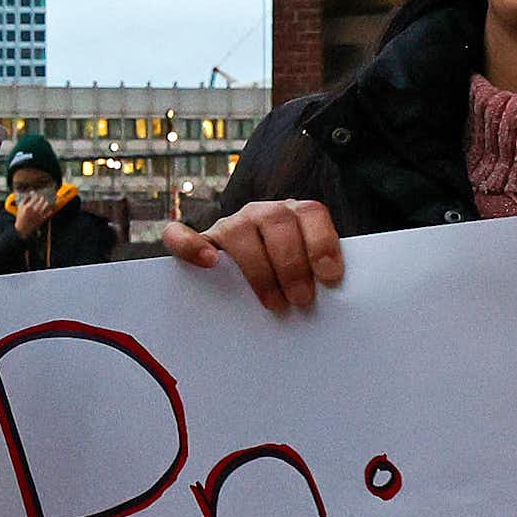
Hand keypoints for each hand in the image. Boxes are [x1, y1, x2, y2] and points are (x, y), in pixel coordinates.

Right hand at [12, 192, 51, 236]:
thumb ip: (25, 199)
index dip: (36, 194)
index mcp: (29, 206)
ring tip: (45, 201)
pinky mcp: (42, 219)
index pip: (35, 197)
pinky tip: (48, 208)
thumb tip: (30, 193)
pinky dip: (49, 209)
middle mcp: (35, 210)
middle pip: (42, 200)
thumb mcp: (20, 207)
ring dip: (46, 202)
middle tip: (41, 197)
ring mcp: (39, 215)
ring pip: (46, 204)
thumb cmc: (20, 216)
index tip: (36, 193)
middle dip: (42, 197)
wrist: (23, 228)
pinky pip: (49, 212)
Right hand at [161, 198, 345, 311]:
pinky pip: (182, 234)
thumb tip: (335, 303)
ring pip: (239, 230)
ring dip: (258, 268)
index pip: (311, 213)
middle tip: (301, 300)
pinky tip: (209, 263)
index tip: (329, 276)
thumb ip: (316, 275)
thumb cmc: (285, 279)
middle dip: (292, 264)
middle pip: (278, 222)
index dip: (322, 242)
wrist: (245, 273)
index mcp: (294, 214)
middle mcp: (262, 213)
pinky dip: (192, 245)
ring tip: (273, 302)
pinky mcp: (201, 243)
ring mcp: (230, 225)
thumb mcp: (306, 272)